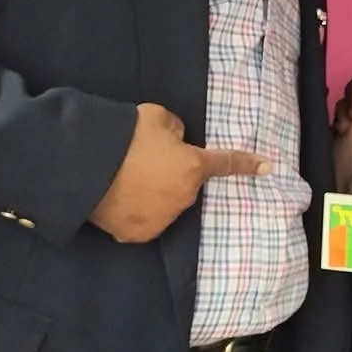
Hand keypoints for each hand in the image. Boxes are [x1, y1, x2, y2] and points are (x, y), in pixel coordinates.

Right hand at [88, 103, 270, 242]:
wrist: (84, 167)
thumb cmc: (123, 137)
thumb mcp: (154, 117)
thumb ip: (175, 128)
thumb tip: (176, 139)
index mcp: (192, 167)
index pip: (225, 163)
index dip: (247, 164)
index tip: (267, 167)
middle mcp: (183, 198)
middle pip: (184, 185)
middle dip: (171, 175)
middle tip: (141, 162)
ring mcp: (161, 219)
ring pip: (164, 204)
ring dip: (153, 194)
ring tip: (125, 179)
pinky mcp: (138, 234)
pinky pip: (143, 220)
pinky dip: (135, 211)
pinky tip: (118, 197)